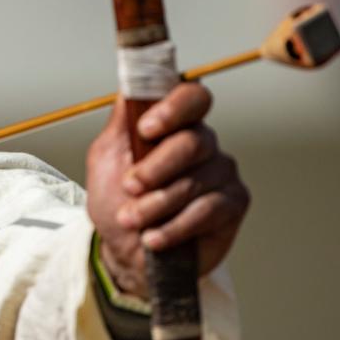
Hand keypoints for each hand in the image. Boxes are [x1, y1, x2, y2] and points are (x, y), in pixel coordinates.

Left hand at [86, 83, 249, 299]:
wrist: (123, 251)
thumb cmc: (117, 201)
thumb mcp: (106, 157)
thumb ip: (121, 122)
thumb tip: (131, 88)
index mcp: (175, 124)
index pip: (191, 98)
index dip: (173, 109)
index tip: (146, 129)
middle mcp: (203, 143)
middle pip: (193, 142)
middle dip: (155, 169)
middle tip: (130, 187)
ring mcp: (221, 172)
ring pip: (195, 181)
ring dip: (156, 205)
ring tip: (132, 220)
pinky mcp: (233, 204)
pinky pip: (207, 210)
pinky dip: (174, 227)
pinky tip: (155, 237)